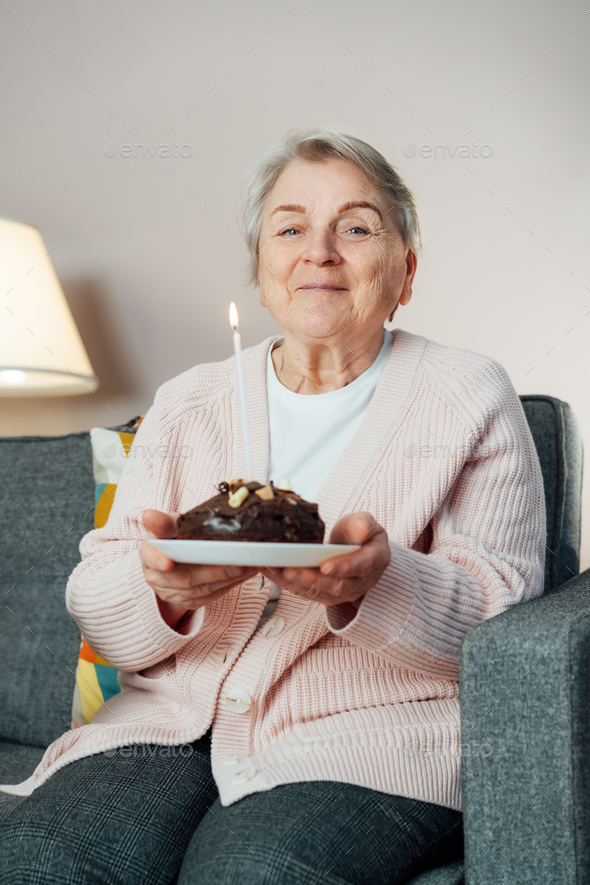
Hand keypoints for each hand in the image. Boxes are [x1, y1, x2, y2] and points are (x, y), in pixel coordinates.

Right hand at [140, 509, 258, 612]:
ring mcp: (172, 593)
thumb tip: (149, 514)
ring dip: (228, 579)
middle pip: (184, 578)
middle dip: (213, 572)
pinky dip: (230, 586)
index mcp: (149, 553)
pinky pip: (210, 596)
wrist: (174, 558)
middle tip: (237, 564)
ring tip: (249, 567)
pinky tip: (245, 575)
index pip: (151, 558)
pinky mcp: (188, 601)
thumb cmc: (173, 537)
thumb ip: (163, 521)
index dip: (158, 561)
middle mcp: (157, 577)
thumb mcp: (168, 524)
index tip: (167, 563)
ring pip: (201, 590)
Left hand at [265, 512, 390, 607]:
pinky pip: (306, 592)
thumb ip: (363, 524)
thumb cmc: (359, 532)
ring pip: (319, 592)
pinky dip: (286, 584)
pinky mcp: (325, 595)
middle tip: (290, 571)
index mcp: (376, 560)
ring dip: (294, 583)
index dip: (344, 567)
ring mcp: (344, 592)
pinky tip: (271, 572)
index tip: (325, 566)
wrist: (356, 548)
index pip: (361, 566)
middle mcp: (361, 582)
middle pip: (337, 585)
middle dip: (311, 580)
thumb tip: (362, 530)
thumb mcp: (365, 521)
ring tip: (274, 571)